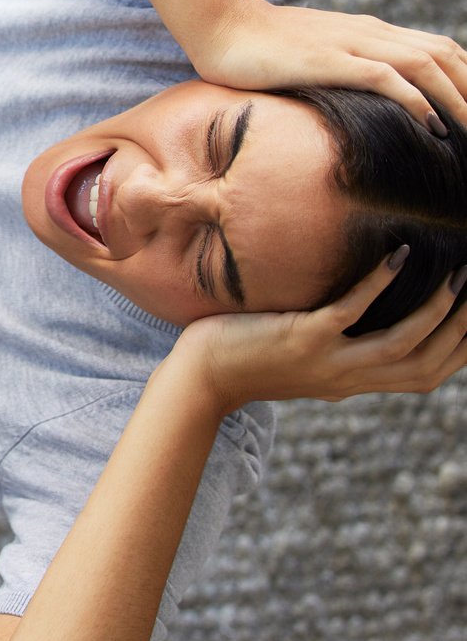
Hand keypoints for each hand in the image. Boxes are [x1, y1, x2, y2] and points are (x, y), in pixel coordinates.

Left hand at [177, 248, 466, 413]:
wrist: (201, 378)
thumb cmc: (249, 360)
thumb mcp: (308, 365)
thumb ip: (341, 355)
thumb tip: (368, 335)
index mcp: (354, 384)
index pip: (425, 376)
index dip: (459, 351)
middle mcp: (348, 378)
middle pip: (425, 362)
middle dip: (460, 328)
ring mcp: (326, 360)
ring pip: (401, 342)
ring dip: (434, 309)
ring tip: (456, 274)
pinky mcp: (301, 338)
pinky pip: (351, 311)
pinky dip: (379, 284)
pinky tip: (398, 256)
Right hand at [188, 0, 466, 136]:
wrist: (218, 23)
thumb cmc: (254, 45)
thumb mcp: (309, 56)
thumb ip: (336, 68)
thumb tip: (353, 99)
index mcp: (368, 31)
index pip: (436, 48)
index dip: (463, 77)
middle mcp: (369, 33)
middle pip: (444, 55)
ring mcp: (350, 44)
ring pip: (426, 64)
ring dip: (457, 98)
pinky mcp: (328, 59)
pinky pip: (385, 77)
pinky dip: (416, 99)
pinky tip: (432, 125)